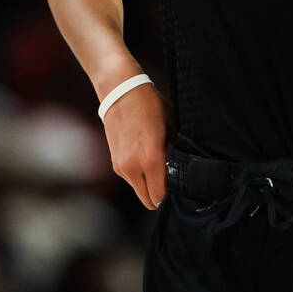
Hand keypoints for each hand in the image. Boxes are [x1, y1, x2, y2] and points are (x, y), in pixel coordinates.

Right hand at [100, 64, 175, 209]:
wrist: (120, 91)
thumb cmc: (149, 105)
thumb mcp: (170, 126)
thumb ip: (173, 151)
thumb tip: (176, 166)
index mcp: (150, 159)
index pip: (160, 195)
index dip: (171, 194)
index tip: (178, 185)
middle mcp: (133, 167)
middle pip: (149, 200)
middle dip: (160, 194)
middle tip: (169, 179)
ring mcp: (121, 166)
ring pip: (139, 190)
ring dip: (149, 184)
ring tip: (156, 164)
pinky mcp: (115, 162)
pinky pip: (131, 179)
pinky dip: (139, 175)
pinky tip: (144, 158)